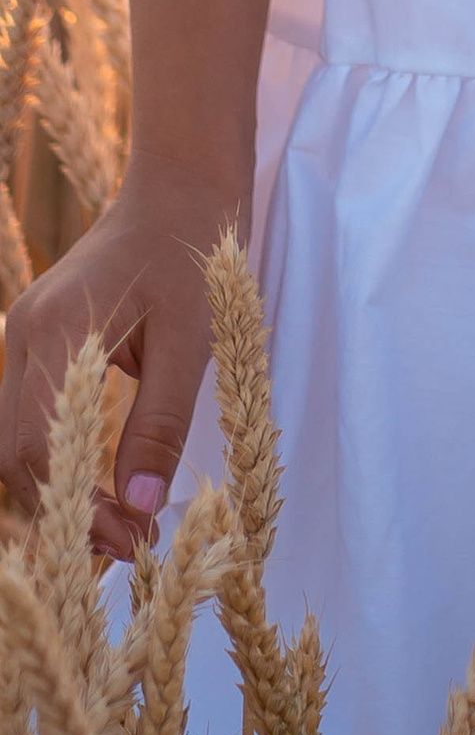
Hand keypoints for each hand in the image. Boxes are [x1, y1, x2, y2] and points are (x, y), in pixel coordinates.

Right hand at [0, 184, 233, 558]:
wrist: (183, 188)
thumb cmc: (197, 256)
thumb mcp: (193, 341)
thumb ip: (161, 423)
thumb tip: (141, 507)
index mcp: (58, 332)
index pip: (37, 449)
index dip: (77, 507)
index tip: (131, 539)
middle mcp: (23, 334)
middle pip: (13, 453)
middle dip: (63, 509)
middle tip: (127, 547)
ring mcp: (24, 334)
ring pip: (15, 439)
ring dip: (57, 489)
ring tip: (114, 530)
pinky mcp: (39, 339)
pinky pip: (30, 415)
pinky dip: (56, 459)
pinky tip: (98, 488)